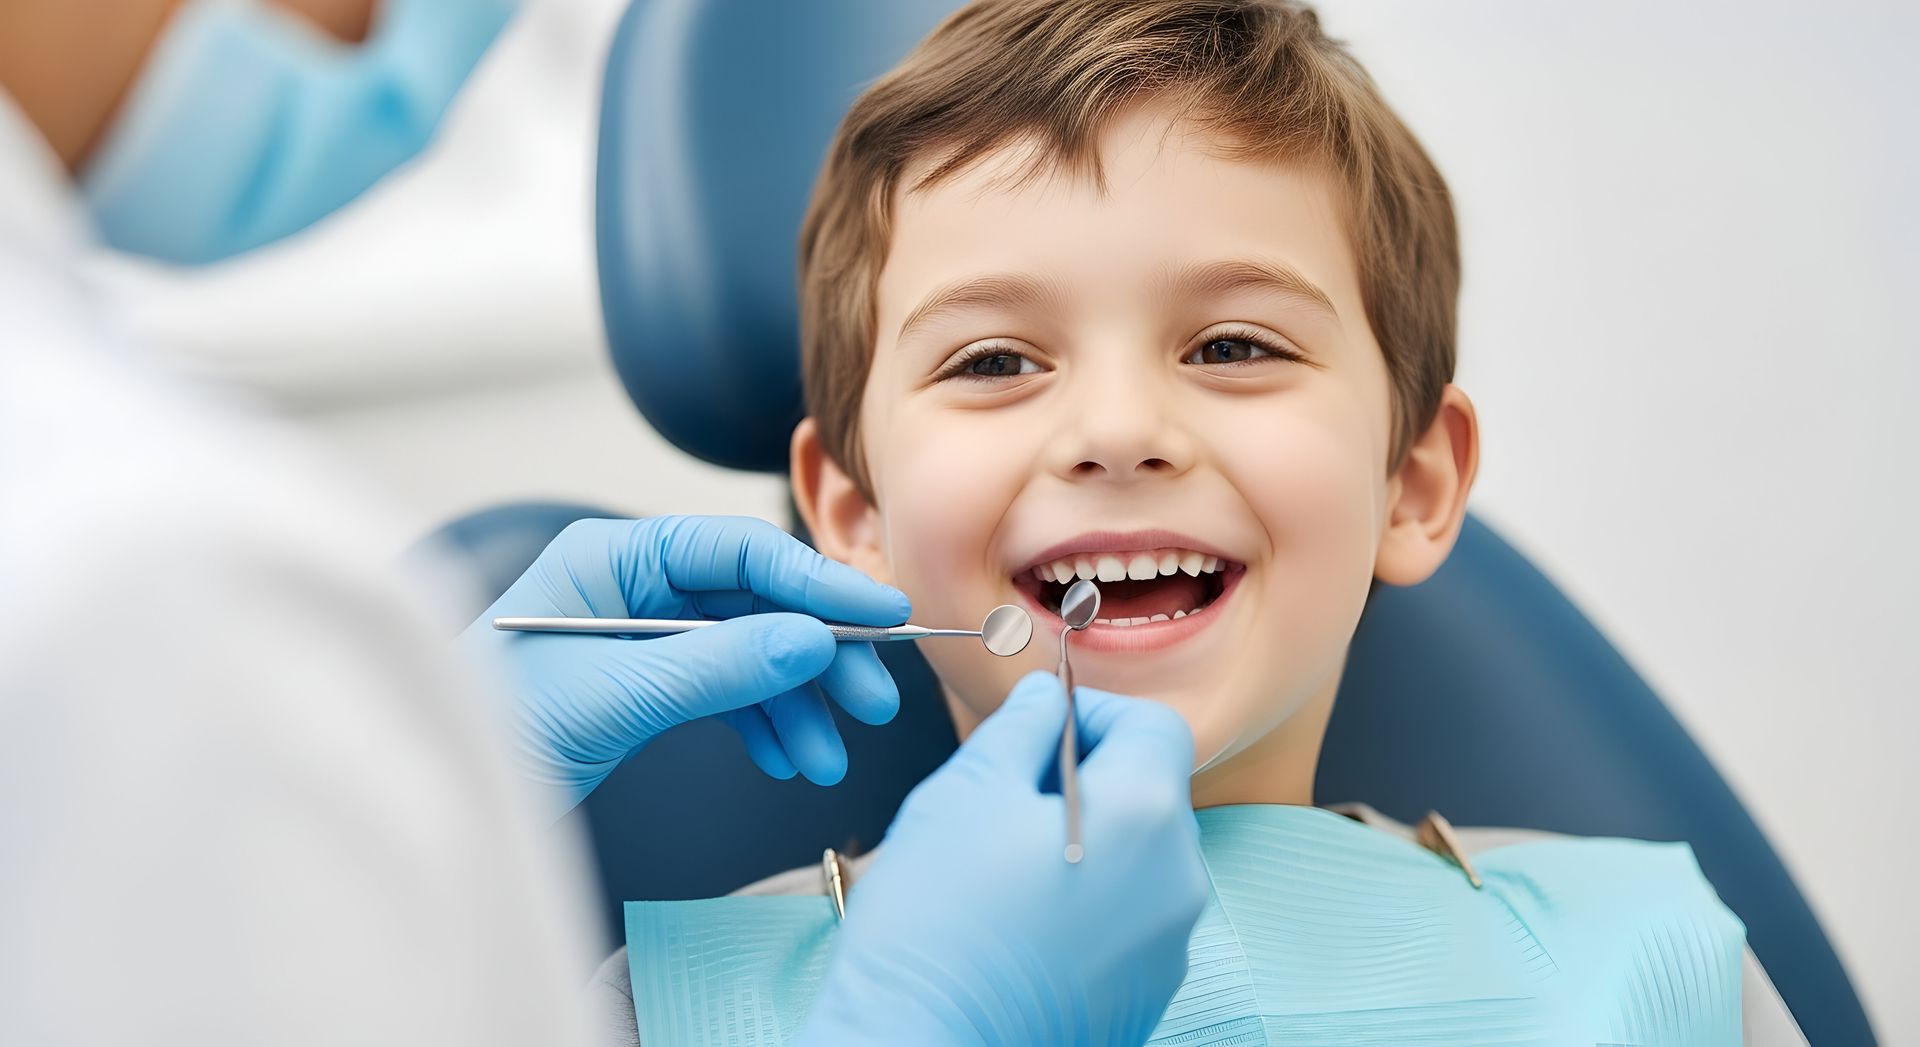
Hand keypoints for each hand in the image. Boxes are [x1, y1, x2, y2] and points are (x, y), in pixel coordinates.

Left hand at [460, 516, 909, 815]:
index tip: (880, 615)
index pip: (739, 552)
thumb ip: (716, 666)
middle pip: (757, 603)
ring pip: (750, 654)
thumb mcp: (613, 695)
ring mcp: (645, 635)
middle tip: (871, 700)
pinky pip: (727, 692)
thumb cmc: (493, 730)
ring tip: (825, 758)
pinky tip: (786, 760)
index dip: (817, 582)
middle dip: (817, 654)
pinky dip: (762, 725)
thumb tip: (810, 640)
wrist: (441, 794)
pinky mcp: (647, 685)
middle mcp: (636, 586)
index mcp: (616, 557)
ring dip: (796, 705)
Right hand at [797, 672, 1206, 1046]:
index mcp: (1146, 816)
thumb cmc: (937, 920)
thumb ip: (1021, 727)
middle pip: (1149, 795)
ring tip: (1001, 872)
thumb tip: (1047, 700)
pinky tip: (1018, 928)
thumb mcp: (967, 790)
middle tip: (1003, 801)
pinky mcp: (1144, 999)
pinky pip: (1127, 925)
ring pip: (1137, 862)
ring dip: (1084, 846)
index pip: (1155, 727)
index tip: (1035, 733)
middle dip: (1084, 781)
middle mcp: (1179, 882)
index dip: (1094, 714)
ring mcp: (1168, 950)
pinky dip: (1085, 908)